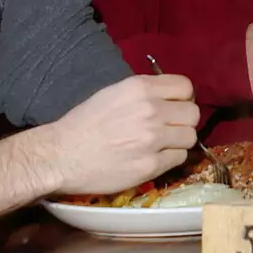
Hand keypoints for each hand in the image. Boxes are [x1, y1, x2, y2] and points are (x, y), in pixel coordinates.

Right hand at [44, 73, 198, 194]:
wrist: (60, 155)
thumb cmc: (83, 123)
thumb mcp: (114, 94)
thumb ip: (145, 93)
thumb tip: (172, 98)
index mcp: (140, 88)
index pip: (185, 87)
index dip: (182, 97)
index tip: (174, 106)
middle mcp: (150, 110)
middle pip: (193, 113)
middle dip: (183, 121)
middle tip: (170, 128)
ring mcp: (152, 139)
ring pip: (190, 137)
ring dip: (179, 141)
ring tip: (161, 145)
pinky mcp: (150, 165)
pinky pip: (179, 159)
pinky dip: (170, 159)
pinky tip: (153, 158)